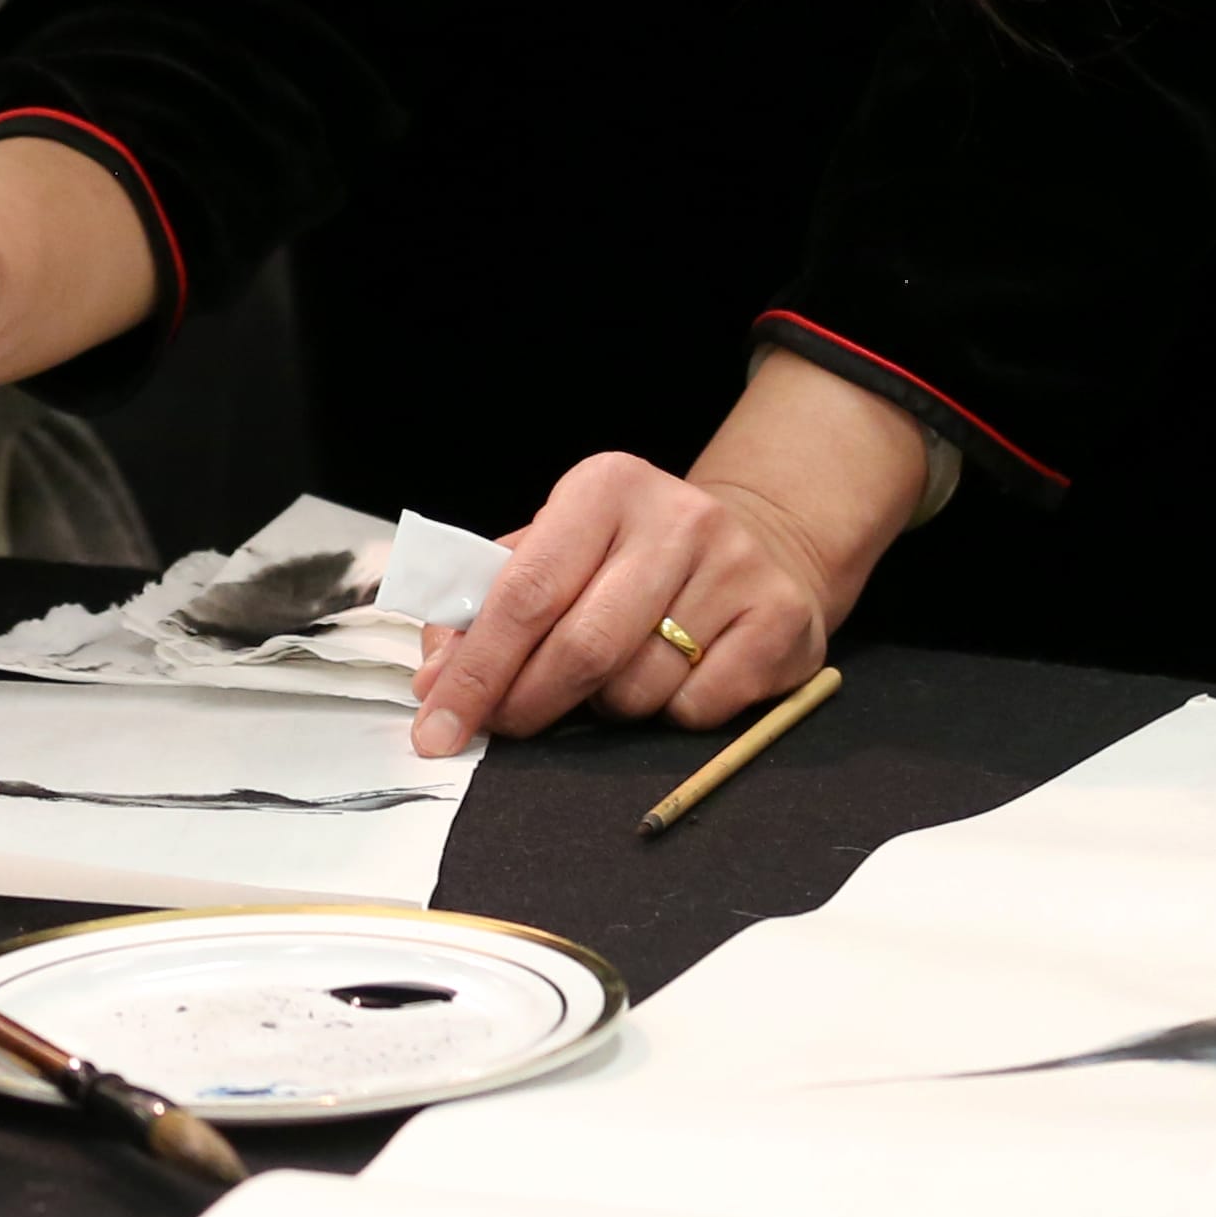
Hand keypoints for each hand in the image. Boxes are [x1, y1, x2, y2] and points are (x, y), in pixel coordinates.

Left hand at [408, 358, 926, 757]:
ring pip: (638, 686)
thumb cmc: (631, 560)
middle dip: (529, 704)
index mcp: (605, 487)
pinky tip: (678, 679)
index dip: (475, 671)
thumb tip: (434, 682)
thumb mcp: (556, 554)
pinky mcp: (781, 619)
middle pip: (581, 647)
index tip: (437, 729)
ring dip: (608, 709)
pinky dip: (671, 715)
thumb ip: (484, 608)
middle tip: (506, 729)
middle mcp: (677, 517)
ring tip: (614, 680)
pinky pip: (697, 708)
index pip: (524, 593)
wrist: (759, 544)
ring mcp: (737, 566)